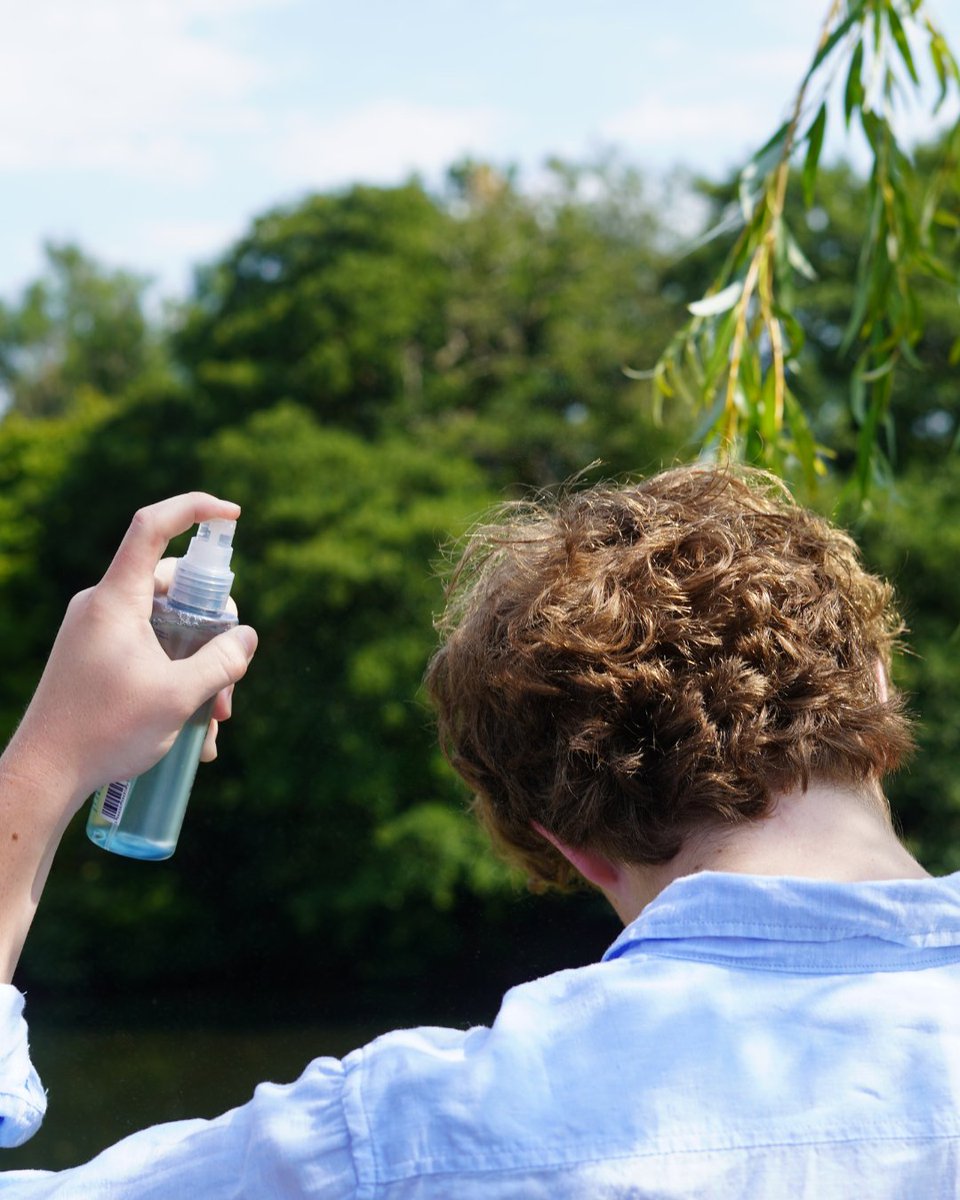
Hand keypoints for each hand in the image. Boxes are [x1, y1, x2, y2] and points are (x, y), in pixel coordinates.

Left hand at [0, 493, 257, 980]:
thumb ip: (221, 661)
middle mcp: (103, 607)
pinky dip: (175, 679)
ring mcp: (97, 633)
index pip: (152, 527)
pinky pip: (148, 652)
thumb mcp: (179, 696)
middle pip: (173, 589)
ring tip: (212, 723)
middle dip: (214, 631)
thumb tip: (246, 637)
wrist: (45, 774)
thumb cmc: (106, 731)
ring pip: (167, 629)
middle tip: (232, 678)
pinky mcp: (95, 658)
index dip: (194, 509)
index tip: (232, 516)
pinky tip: (191, 732)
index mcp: (116, 600)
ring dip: (199, 667)